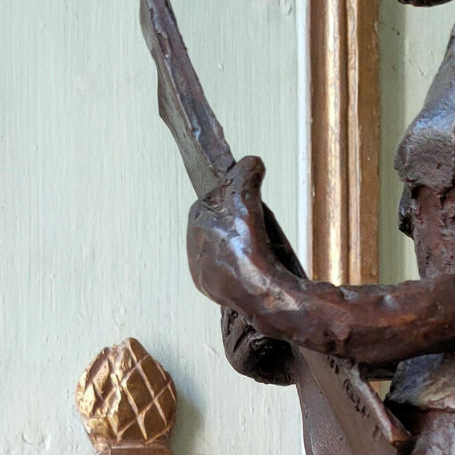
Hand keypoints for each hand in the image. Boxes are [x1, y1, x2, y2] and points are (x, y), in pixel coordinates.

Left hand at [186, 155, 273, 313]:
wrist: (259, 293)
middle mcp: (194, 247)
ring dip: (239, 247)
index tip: (249, 200)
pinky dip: (242, 268)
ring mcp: (203, 271)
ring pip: (223, 250)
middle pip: (219, 226)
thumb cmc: (248, 251)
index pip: (213, 200)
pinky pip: (228, 273)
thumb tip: (251, 162)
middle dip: (237, 224)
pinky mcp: (214, 290)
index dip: (234, 198)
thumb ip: (246, 172)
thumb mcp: (246, 196)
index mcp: (196, 221)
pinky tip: (255, 265)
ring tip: (259, 246)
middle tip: (257, 225)